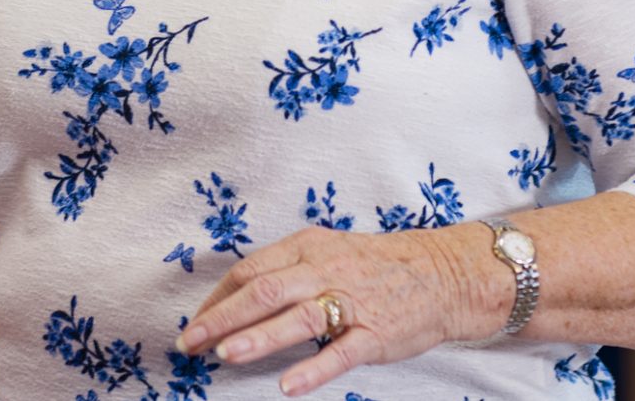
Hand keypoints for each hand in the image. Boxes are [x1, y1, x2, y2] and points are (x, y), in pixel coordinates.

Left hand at [176, 224, 504, 395]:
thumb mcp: (327, 252)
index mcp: (307, 248)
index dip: (218, 298)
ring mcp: (352, 302)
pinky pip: (340, 353)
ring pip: (297, 318)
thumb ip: (286, 270)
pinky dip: (313, 369)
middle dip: (222, 318)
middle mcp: (325, 270)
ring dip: (258, 337)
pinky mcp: (376, 334)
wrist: (443, 274)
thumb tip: (237, 297)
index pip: (250, 270)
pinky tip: (288, 386)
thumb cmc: (375, 266)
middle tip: (191, 342)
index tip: (194, 323)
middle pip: (264, 290)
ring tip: (226, 355)